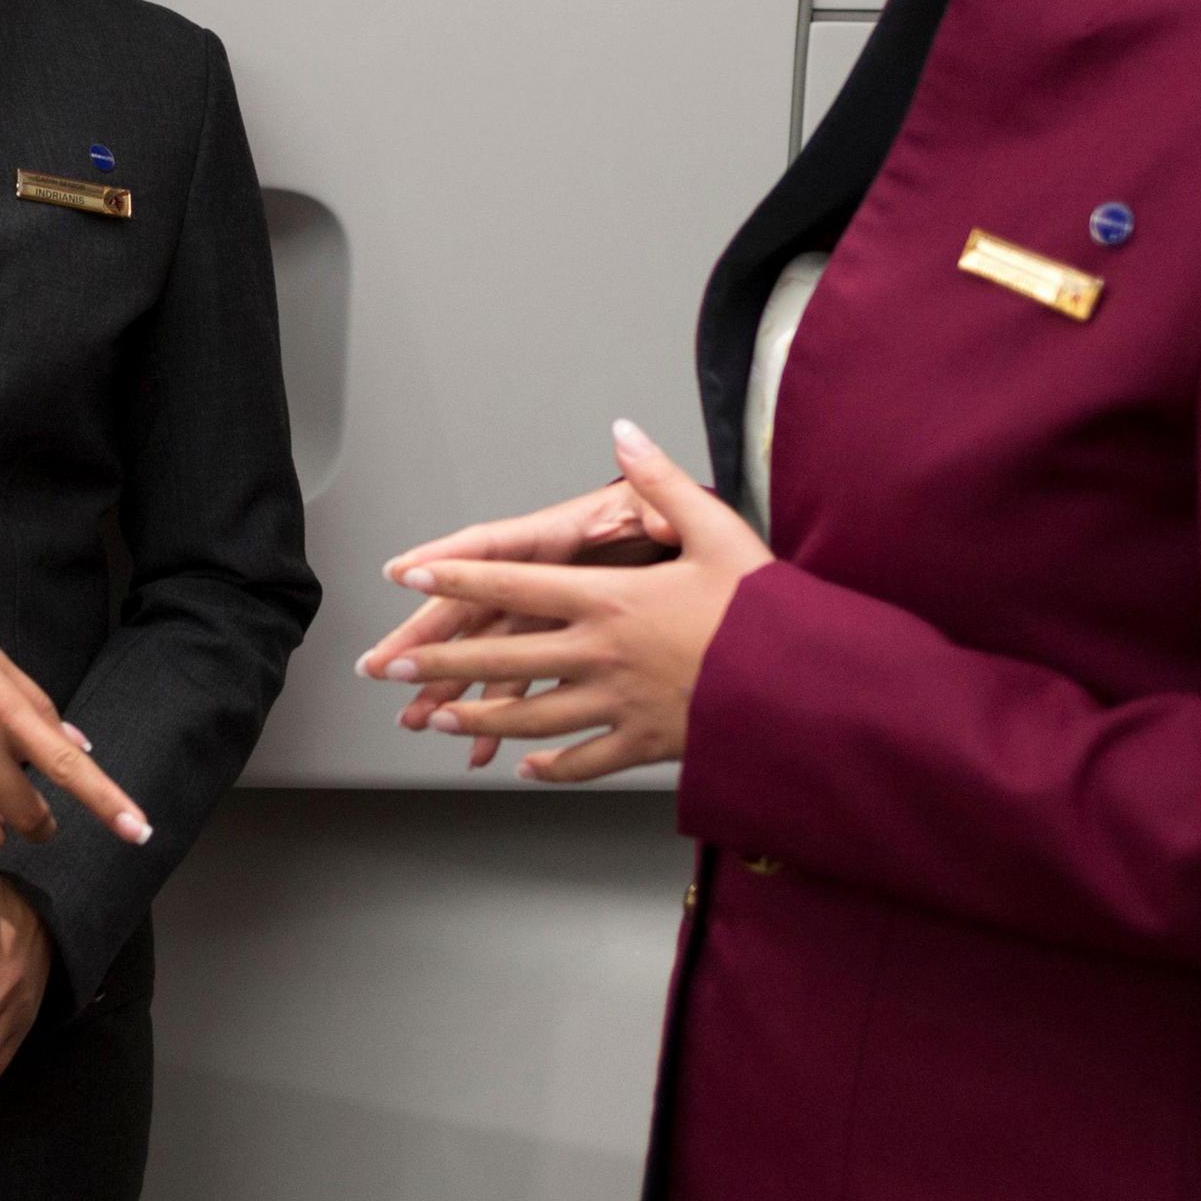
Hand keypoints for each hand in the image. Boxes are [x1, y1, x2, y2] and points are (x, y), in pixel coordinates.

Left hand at [358, 419, 771, 779]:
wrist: (810, 690)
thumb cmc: (765, 610)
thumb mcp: (716, 532)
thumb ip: (660, 482)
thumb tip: (623, 433)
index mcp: (609, 601)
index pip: (513, 585)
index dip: (455, 579)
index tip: (407, 575)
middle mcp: (601, 656)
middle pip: (503, 659)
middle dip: (439, 662)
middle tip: (390, 667)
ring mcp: (618, 706)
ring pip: (530, 717)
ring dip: (478, 718)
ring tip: (437, 720)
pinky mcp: (644, 746)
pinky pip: (583, 761)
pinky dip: (549, 767)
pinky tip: (525, 767)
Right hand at [363, 470, 677, 767]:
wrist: (701, 572)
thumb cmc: (673, 531)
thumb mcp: (668, 510)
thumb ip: (654, 504)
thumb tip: (644, 510)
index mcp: (561, 539)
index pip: (494, 546)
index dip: (449, 559)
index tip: (406, 571)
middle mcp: (543, 579)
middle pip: (471, 609)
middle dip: (424, 639)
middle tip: (383, 663)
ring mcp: (548, 616)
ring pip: (486, 653)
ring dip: (450, 687)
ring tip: (417, 718)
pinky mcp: (564, 648)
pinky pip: (522, 685)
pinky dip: (498, 714)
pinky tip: (479, 743)